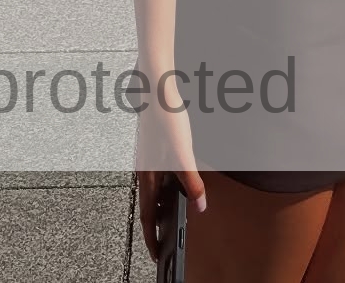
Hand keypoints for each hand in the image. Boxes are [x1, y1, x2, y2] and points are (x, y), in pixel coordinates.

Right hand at [136, 108, 205, 259]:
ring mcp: (147, 159)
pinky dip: (163, 188)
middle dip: (155, 225)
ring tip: (169, 216)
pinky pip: (155, 177)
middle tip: (162, 239)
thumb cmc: (165, 119)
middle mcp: (144, 171)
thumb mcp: (183, 155)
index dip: (151, 238)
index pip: (147, 217)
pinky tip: (173, 182)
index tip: (156, 255)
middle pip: (148, 206)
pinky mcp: (152, 148)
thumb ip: (191, 183)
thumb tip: (200, 206)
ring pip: (152, 191)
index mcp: (148, 177)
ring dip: (159, 206)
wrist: (156, 90)